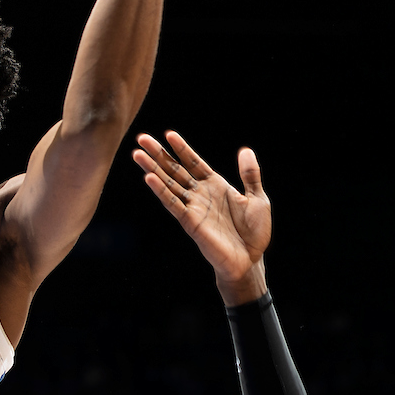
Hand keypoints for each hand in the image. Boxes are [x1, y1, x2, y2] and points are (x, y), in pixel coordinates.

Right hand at [133, 131, 269, 304]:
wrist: (250, 261)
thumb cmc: (254, 232)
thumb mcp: (257, 198)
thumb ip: (250, 174)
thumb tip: (245, 150)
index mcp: (215, 185)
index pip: (193, 162)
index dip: (181, 148)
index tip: (168, 133)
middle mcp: (200, 194)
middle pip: (175, 169)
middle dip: (158, 154)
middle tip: (141, 138)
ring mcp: (193, 207)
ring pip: (168, 184)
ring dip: (152, 169)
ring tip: (137, 154)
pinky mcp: (190, 222)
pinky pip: (173, 204)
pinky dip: (161, 191)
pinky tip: (149, 178)